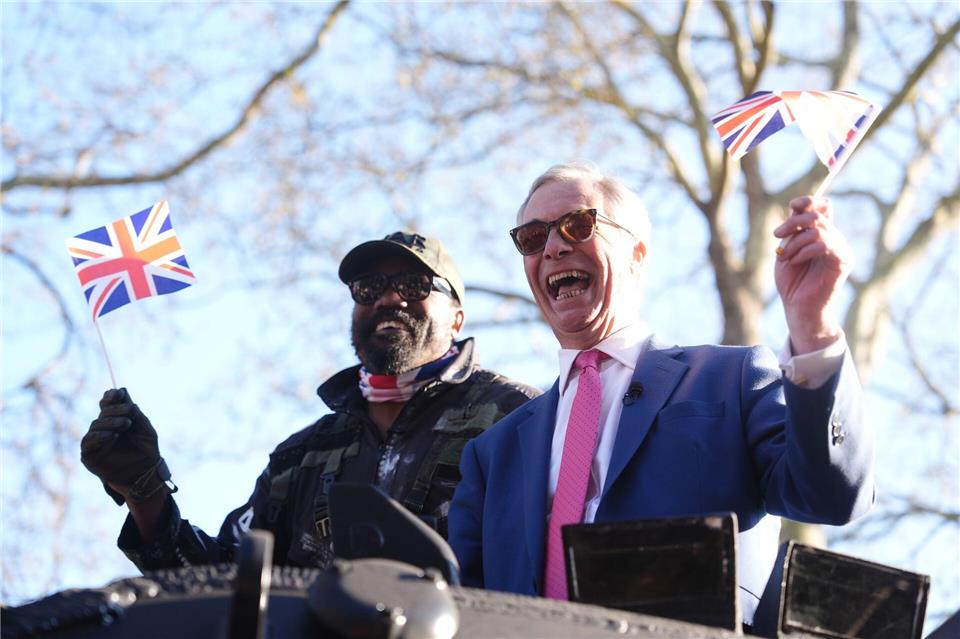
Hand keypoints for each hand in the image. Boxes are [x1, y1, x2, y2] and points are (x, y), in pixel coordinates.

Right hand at [80, 388, 173, 503]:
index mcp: (115, 419)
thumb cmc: (146, 449)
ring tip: (125, 424)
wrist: (146, 472)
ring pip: (96, 424)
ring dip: (111, 422)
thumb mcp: (144, 427)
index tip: (118, 394)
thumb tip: (121, 390)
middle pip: (103, 413)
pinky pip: (89, 442)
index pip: (107, 403)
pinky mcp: (89, 455)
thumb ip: (133, 411)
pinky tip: (113, 435)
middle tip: (130, 414)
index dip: (111, 397)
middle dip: (116, 410)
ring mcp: (95, 441)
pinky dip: (100, 436)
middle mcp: (103, 428)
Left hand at [774, 196, 852, 353]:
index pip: (823, 206)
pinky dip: (804, 251)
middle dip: (793, 223)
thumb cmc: (791, 281)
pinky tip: (795, 262)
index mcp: (822, 234)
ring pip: (819, 229)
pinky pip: (823, 244)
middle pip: (817, 215)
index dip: (808, 201)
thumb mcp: (788, 249)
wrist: (797, 307)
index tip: (792, 206)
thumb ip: (794, 229)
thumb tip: (798, 206)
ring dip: (796, 241)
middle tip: (777, 235)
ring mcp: (841, 249)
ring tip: (785, 257)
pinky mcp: (843, 261)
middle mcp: (835, 238)